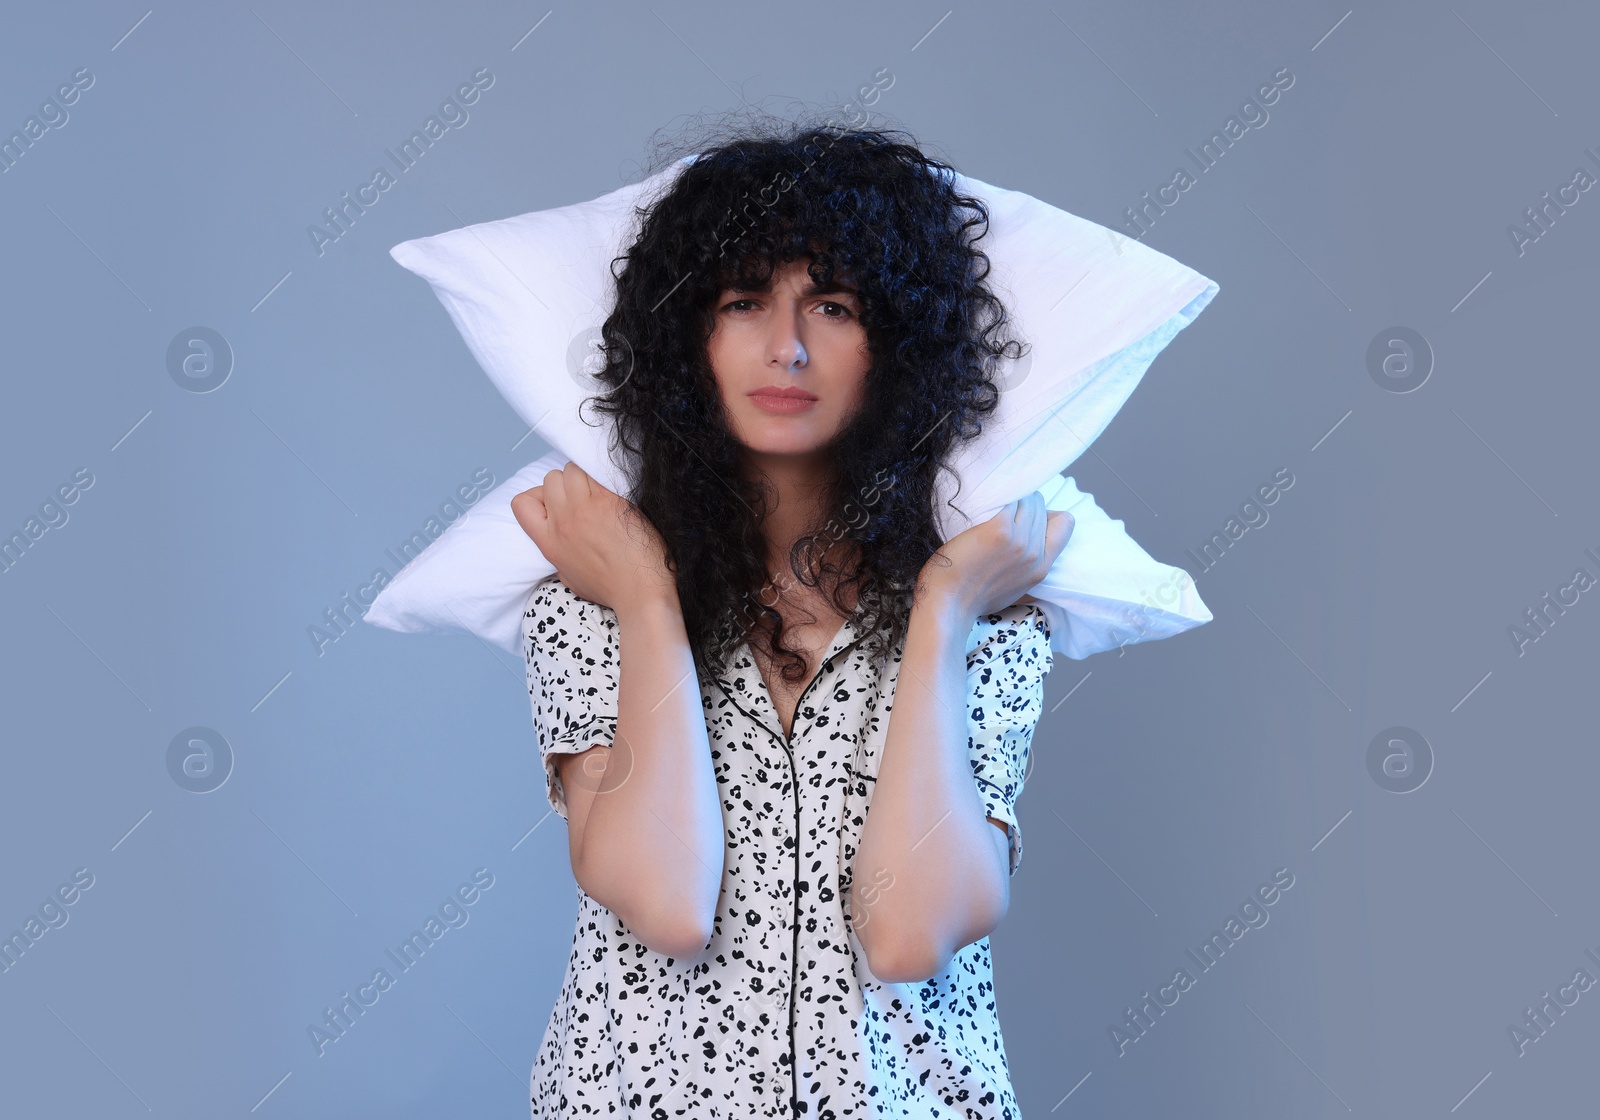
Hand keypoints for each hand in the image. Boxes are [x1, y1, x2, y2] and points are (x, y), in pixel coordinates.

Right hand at [510, 461, 676, 615]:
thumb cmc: (612, 590)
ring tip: (601, 493)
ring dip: (585, 477)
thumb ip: (558, 557)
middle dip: (566, 484)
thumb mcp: (570, 579)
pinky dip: (605, 478)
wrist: (641, 594)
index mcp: (549, 543)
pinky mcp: (609, 502)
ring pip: (572, 470)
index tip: (556, 503)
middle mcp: (562, 522)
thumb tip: (559, 544)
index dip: (538, 496)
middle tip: (584, 497)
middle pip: (550, 479)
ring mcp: (585, 509)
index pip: (521, 503)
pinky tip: (617, 495)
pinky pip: (598, 474)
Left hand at [917, 493, 1072, 620]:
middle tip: (1005, 507)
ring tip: (995, 504)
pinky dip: (998, 497)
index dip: (1049, 514)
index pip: (1066, 523)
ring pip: (1027, 500)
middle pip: (1041, 508)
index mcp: (1042, 568)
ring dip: (1013, 497)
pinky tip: (986, 503)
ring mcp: (1018, 541)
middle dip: (1025, 503)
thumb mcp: (1015, 589)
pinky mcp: (998, 530)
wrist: (949, 600)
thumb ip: (1029, 569)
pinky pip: (1008, 500)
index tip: (1030, 516)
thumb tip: (1035, 549)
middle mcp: (1034, 553)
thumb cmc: (974, 596)